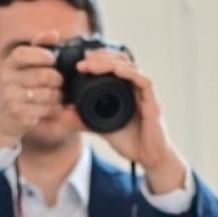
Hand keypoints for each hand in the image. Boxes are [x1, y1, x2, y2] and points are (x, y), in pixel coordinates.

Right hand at [0, 31, 65, 147]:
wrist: (5, 118)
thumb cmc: (21, 85)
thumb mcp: (26, 64)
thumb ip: (40, 46)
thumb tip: (54, 34)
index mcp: (10, 63)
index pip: (22, 54)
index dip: (41, 55)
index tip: (52, 60)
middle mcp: (7, 79)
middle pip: (43, 76)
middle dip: (58, 79)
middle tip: (59, 82)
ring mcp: (11, 98)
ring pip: (48, 94)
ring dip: (58, 96)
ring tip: (57, 96)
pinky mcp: (19, 115)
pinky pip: (46, 110)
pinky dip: (54, 109)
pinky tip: (52, 107)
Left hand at [72, 48, 187, 191]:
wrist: (149, 159)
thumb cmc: (132, 143)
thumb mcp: (101, 128)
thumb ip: (84, 119)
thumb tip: (64, 111)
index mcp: (125, 91)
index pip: (114, 65)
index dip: (98, 59)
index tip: (80, 62)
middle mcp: (136, 89)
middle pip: (121, 61)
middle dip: (102, 57)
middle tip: (84, 60)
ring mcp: (145, 95)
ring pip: (130, 67)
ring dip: (111, 63)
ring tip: (93, 64)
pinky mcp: (153, 103)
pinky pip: (144, 82)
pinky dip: (130, 74)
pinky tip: (116, 71)